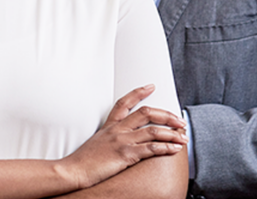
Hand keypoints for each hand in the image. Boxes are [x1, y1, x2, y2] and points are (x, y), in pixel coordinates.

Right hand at [59, 84, 186, 189]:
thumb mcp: (97, 143)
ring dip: (172, 133)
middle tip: (179, 120)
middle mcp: (117, 130)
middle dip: (167, 115)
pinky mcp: (125, 154)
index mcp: (110, 125)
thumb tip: (121, 140)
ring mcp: (122, 141)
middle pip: (146, 113)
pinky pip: (150, 148)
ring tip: (183, 137)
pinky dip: (166, 147)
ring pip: (153, 130)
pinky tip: (175, 149)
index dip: (139, 92)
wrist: (73, 170)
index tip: (151, 86)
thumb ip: (109, 138)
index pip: (125, 102)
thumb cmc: (83, 160)